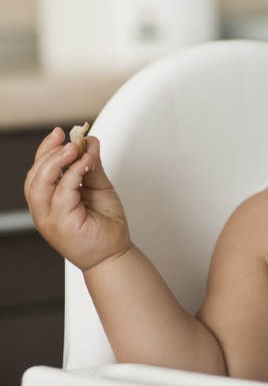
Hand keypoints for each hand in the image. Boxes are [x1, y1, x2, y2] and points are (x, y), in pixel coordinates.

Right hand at [24, 127, 130, 270]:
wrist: (115, 252)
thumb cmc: (105, 225)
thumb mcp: (99, 187)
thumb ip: (93, 166)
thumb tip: (90, 142)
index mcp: (50, 200)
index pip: (39, 171)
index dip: (46, 150)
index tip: (60, 132)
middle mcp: (44, 209)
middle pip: (35, 176)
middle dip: (48, 153)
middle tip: (68, 139)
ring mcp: (49, 218)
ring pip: (40, 185)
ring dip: (55, 162)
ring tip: (73, 148)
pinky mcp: (60, 224)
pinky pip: (61, 194)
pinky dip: (72, 175)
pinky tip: (84, 164)